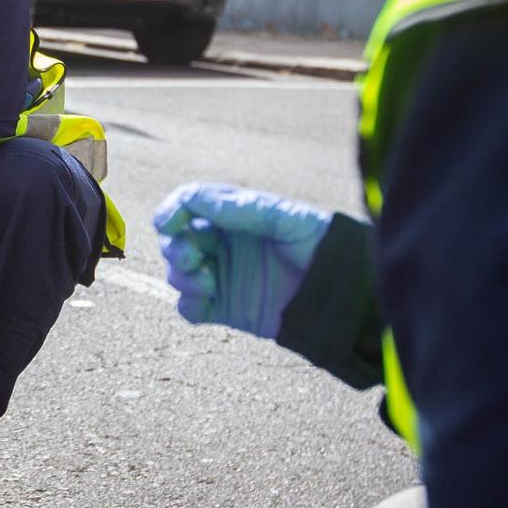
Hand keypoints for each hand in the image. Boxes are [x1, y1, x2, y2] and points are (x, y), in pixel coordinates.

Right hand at [153, 183, 331, 338]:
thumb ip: (241, 208)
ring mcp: (221, 276)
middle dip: (174, 247)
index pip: (187, 206)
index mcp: (232, 216)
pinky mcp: (224, 308)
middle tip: (190, 257)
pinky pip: (190, 308)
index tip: (169, 222)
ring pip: (177, 274)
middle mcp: (222, 244)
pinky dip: (189, 304)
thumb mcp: (283, 218)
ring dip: (181, 276)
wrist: (338, 287)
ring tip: (206, 281)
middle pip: (175, 240)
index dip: (172, 211)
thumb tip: (196, 199)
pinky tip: (205, 298)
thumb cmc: (317, 242)